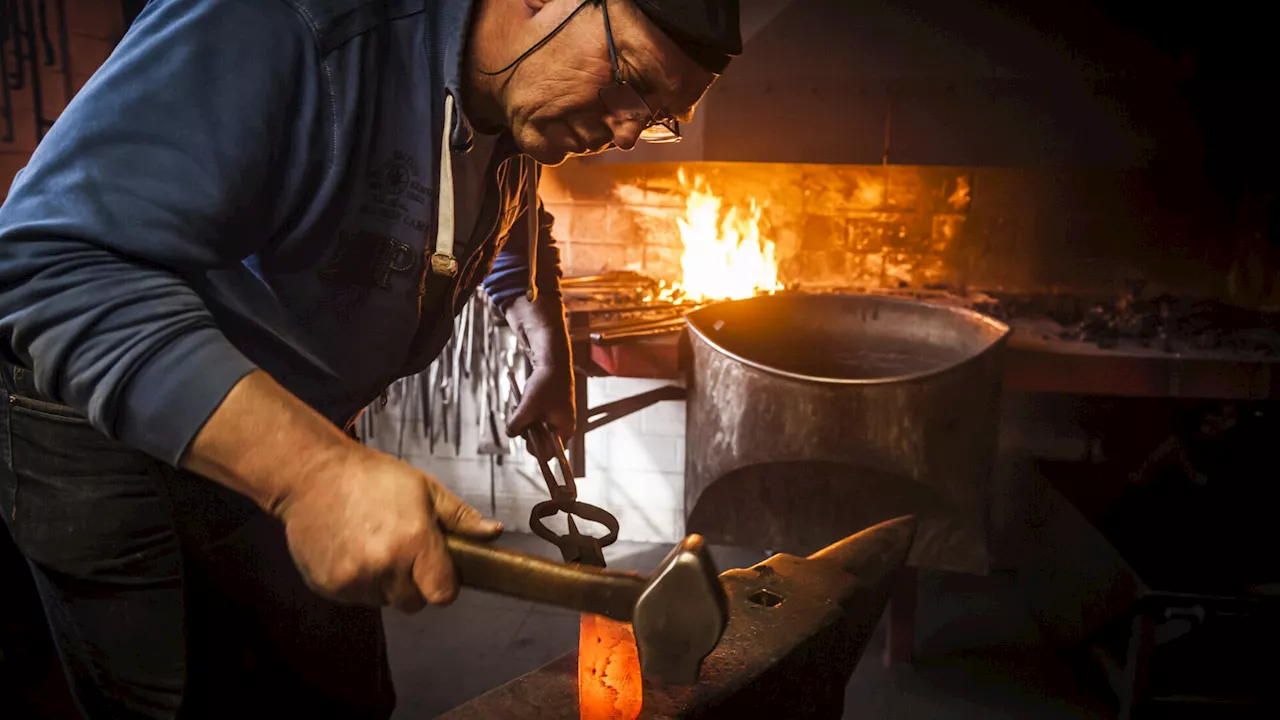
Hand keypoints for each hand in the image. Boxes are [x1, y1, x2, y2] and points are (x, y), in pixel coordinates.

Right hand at [275, 445, 501, 611]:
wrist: (313, 474)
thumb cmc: (373, 477)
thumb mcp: (425, 489)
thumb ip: (460, 517)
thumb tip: (494, 533)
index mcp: (416, 541)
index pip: (443, 594)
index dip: (443, 584)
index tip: (436, 571)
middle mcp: (386, 565)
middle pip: (413, 603)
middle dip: (412, 583)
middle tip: (400, 551)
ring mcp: (355, 578)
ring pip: (383, 601)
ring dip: (383, 583)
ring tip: (372, 545)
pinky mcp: (330, 585)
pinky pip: (355, 598)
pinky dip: (357, 582)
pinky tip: (351, 550)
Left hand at [507, 363, 575, 457]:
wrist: (553, 363)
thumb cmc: (546, 386)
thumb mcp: (527, 408)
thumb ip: (516, 425)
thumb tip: (509, 433)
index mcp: (564, 431)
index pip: (549, 454)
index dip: (534, 449)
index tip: (524, 436)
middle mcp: (562, 428)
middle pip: (540, 442)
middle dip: (526, 431)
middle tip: (517, 418)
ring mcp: (557, 419)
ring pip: (536, 429)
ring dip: (524, 421)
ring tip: (518, 406)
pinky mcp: (551, 411)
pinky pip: (536, 419)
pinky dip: (527, 414)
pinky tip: (521, 403)